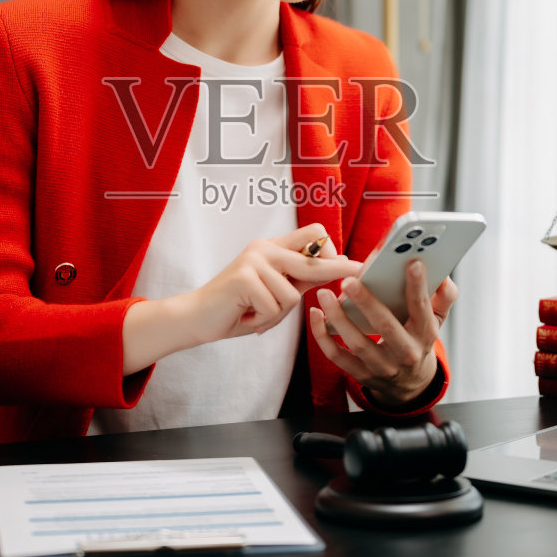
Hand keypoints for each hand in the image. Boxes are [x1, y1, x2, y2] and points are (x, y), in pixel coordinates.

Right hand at [183, 223, 362, 343]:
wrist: (197, 318)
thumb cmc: (237, 307)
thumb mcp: (274, 292)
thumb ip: (300, 278)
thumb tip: (336, 264)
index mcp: (271, 249)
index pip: (310, 235)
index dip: (331, 251)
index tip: (351, 263)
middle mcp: (263, 249)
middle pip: (311, 260)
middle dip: (337, 270)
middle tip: (360, 269)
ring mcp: (253, 261)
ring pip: (293, 295)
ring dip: (278, 315)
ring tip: (256, 314)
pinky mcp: (244, 278)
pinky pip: (275, 307)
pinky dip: (264, 320)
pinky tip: (246, 316)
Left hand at [308, 257, 457, 406]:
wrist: (410, 384)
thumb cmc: (419, 341)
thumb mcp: (437, 321)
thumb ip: (444, 298)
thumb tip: (444, 276)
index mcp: (425, 335)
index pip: (421, 308)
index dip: (418, 286)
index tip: (412, 263)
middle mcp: (405, 352)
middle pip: (385, 326)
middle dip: (366, 302)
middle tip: (349, 281)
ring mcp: (382, 366)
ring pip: (357, 342)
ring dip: (338, 317)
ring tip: (325, 294)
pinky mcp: (361, 374)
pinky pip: (338, 356)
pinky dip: (323, 336)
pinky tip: (316, 314)